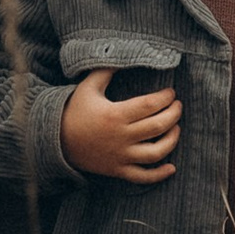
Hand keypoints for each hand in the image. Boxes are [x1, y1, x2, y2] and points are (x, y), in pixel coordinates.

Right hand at [62, 72, 181, 181]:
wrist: (56, 141)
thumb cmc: (74, 111)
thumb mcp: (88, 86)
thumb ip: (107, 70)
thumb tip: (124, 56)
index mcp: (115, 114)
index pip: (150, 105)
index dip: (165, 98)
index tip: (171, 92)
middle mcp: (121, 137)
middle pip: (158, 126)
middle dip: (174, 114)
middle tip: (178, 106)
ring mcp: (120, 156)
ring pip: (156, 153)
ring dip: (172, 140)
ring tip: (176, 128)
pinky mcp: (117, 171)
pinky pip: (142, 177)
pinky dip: (159, 175)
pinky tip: (171, 167)